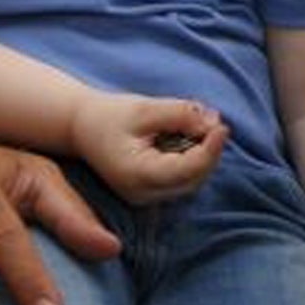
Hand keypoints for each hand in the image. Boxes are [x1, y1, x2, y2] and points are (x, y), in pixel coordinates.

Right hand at [69, 95, 227, 204]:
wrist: (83, 128)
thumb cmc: (111, 116)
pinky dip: (194, 157)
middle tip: (213, 121)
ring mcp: (147, 196)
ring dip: (204, 154)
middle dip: (210, 151)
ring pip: (193, 180)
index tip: (222, 126)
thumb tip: (213, 123)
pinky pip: (185, 178)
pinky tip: (189, 135)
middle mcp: (142, 193)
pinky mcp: (153, 191)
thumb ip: (181, 115)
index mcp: (136, 175)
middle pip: (195, 178)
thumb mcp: (146, 108)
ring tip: (199, 123)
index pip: (186, 170)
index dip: (210, 149)